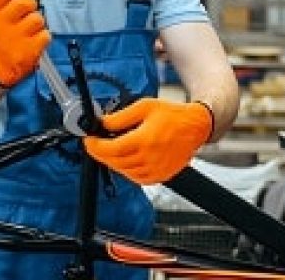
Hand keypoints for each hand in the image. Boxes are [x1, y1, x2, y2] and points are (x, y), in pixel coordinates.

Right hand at [0, 0, 49, 87]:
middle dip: (31, 4)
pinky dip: (43, 36)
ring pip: (37, 18)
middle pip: (25, 2)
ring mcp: (14, 40)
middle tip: (27, 12)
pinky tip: (34, 40)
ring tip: (30, 29)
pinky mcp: (29, 51)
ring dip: (37, 22)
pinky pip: (45, 34)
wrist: (1, 64)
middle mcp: (0, 26)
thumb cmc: (3, 33)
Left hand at [84, 98, 212, 184]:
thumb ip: (121, 117)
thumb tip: (103, 123)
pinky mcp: (160, 176)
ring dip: (113, 161)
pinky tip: (126, 158)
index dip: (95, 146)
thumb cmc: (173, 116)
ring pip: (124, 171)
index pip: (111, 149)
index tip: (89, 140)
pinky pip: (136, 178)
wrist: (195, 127)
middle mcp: (150, 158)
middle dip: (101, 153)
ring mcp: (156, 170)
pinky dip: (127, 170)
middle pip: (114, 162)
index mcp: (144, 140)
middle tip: (96, 144)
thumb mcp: (144, 107)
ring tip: (111, 149)